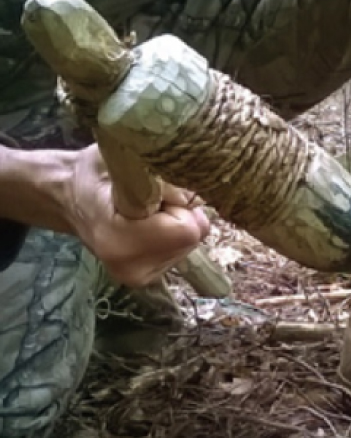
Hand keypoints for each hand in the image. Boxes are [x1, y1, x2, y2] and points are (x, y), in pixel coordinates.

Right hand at [67, 147, 210, 286]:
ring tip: (144, 213)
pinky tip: (145, 227)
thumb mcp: (124, 159)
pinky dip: (169, 235)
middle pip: (192, 238)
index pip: (186, 230)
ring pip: (189, 244)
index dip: (179, 203)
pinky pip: (179, 251)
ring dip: (174, 224)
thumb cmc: (95, 174)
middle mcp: (128, 268)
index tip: (155, 191)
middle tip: (148, 201)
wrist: (70, 198)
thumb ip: (160, 176)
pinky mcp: (143, 278)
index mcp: (119, 241)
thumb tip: (193, 195)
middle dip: (179, 213)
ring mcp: (136, 277)